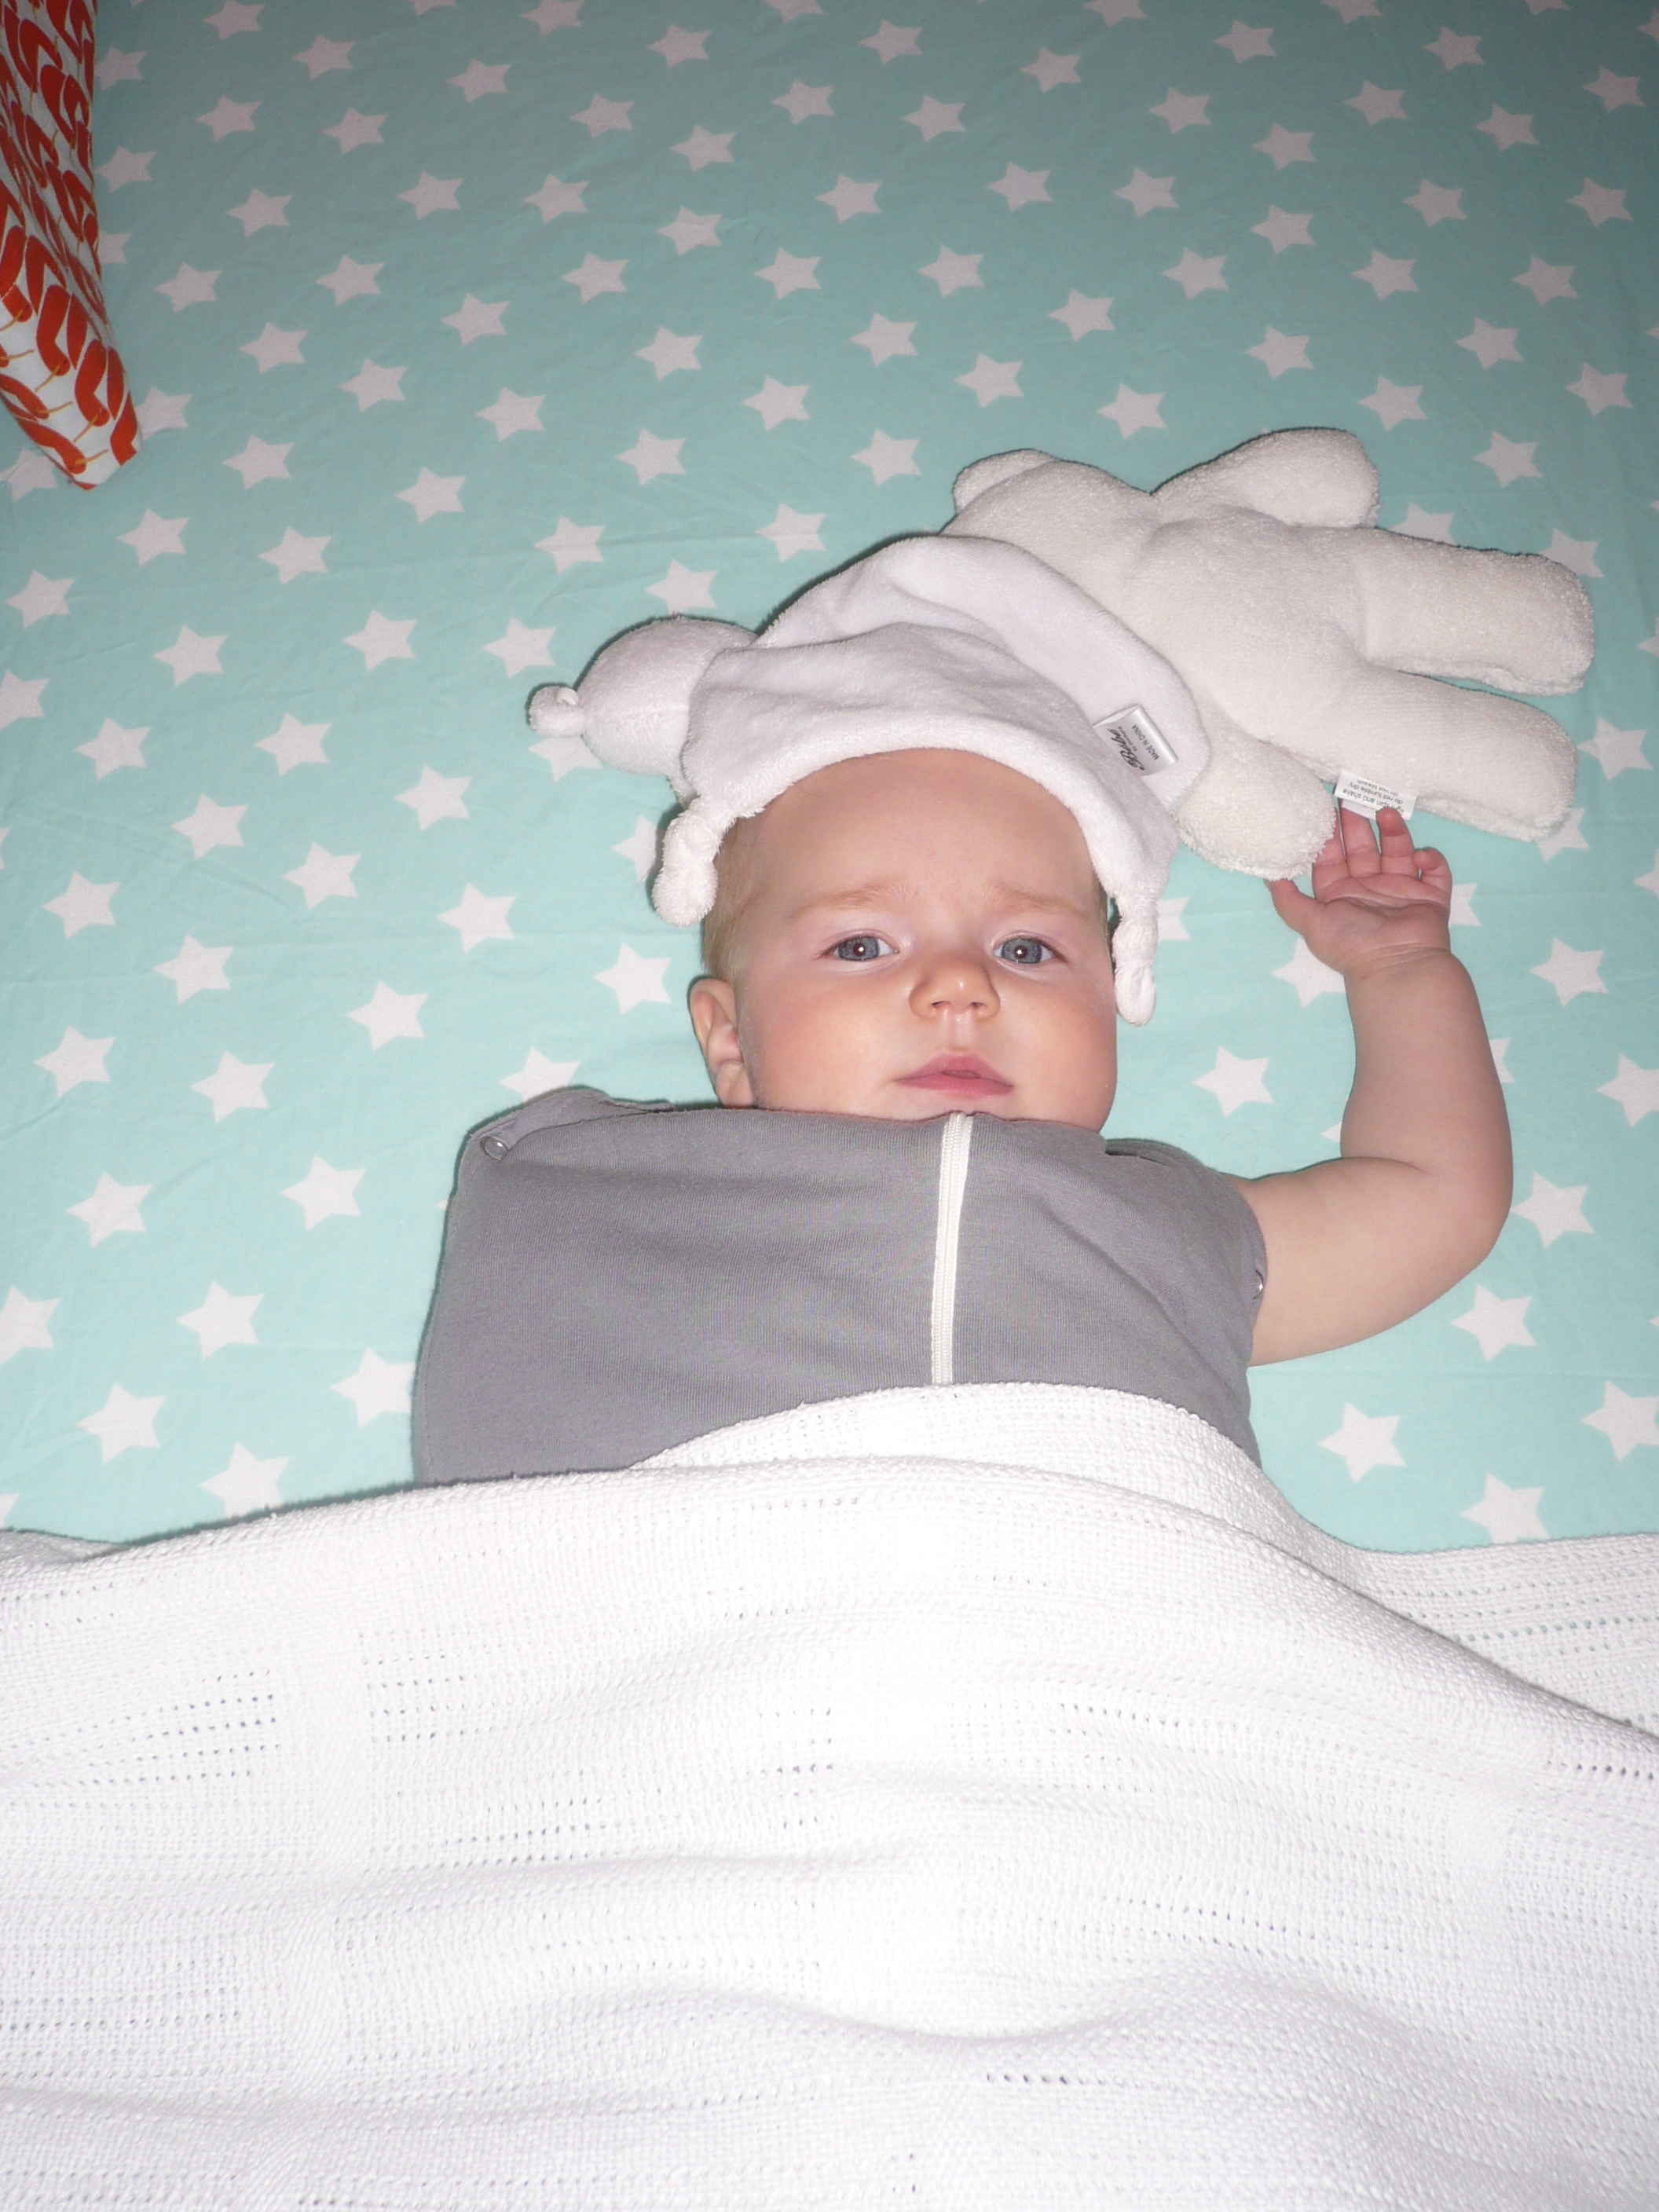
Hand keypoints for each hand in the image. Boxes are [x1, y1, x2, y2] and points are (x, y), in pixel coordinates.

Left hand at [1266, 807, 1452, 980]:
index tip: (1326, 805)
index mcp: (1340, 893)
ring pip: (1398, 850)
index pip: (1332, 855)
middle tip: (1355, 795)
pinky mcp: (1430, 896)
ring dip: (1395, 830)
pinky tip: (1418, 858)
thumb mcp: (1308, 921)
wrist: (1397, 965)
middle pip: (1363, 846)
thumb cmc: (1351, 943)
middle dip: (1359, 821)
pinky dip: (1431, 860)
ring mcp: (1400, 890)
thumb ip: (1287, 898)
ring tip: (1387, 812)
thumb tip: (1267, 874)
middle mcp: (1368, 888)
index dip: (1329, 831)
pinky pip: (1434, 871)